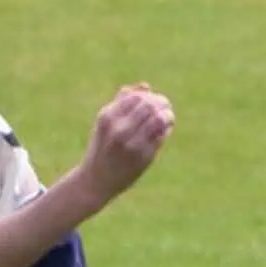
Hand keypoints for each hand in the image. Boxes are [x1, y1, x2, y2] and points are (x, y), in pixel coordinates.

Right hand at [76, 83, 173, 202]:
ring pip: (158, 119)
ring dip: (167, 115)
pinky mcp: (143, 156)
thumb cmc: (103, 147)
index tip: (155, 100)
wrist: (96, 180)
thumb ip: (121, 102)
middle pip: (149, 105)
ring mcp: (131, 143)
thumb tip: (145, 86)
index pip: (136, 97)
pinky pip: (161, 135)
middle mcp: (118, 129)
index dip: (150, 96)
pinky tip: (166, 130)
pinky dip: (166, 130)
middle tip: (166, 107)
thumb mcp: (105, 122)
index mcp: (107, 117)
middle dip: (161, 103)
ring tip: (168, 118)